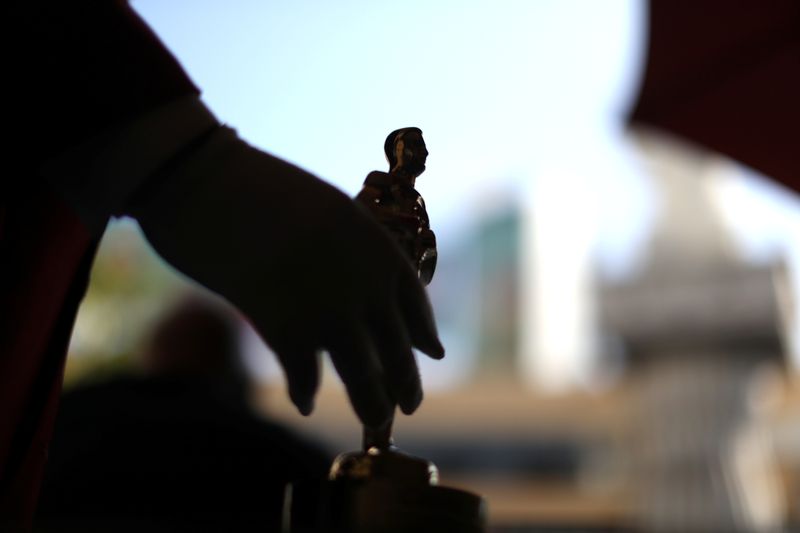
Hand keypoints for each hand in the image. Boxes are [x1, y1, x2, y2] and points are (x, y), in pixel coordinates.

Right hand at [128, 127, 443, 428]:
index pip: (414, 304)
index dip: (424, 335)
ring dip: (371, 403)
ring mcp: (327, 308)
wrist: (206, 179)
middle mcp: (364, 282)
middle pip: (396, 351)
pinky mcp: (284, 327)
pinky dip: (305, 390)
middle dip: (405, 385)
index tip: (430, 354)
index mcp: (377, 246)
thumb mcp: (327, 212)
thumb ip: (353, 254)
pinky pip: (305, 374)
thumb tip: (362, 299)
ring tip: (374, 417)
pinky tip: (306, 400)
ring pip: (363, 375)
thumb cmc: (260, 189)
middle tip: (409, 405)